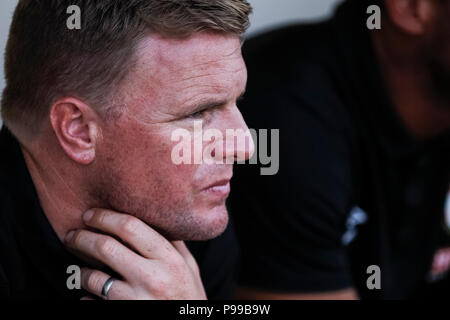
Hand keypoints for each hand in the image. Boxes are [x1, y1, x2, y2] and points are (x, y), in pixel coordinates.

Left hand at [64, 209, 206, 299]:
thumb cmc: (189, 296)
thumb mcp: (189, 267)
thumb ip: (173, 243)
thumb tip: (154, 218)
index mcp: (169, 259)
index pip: (130, 227)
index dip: (105, 217)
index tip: (91, 214)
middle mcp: (153, 278)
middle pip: (105, 247)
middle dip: (82, 237)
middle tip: (71, 235)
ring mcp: (137, 300)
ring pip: (93, 278)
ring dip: (80, 270)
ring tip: (79, 269)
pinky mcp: (125, 314)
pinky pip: (92, 304)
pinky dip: (85, 298)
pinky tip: (88, 295)